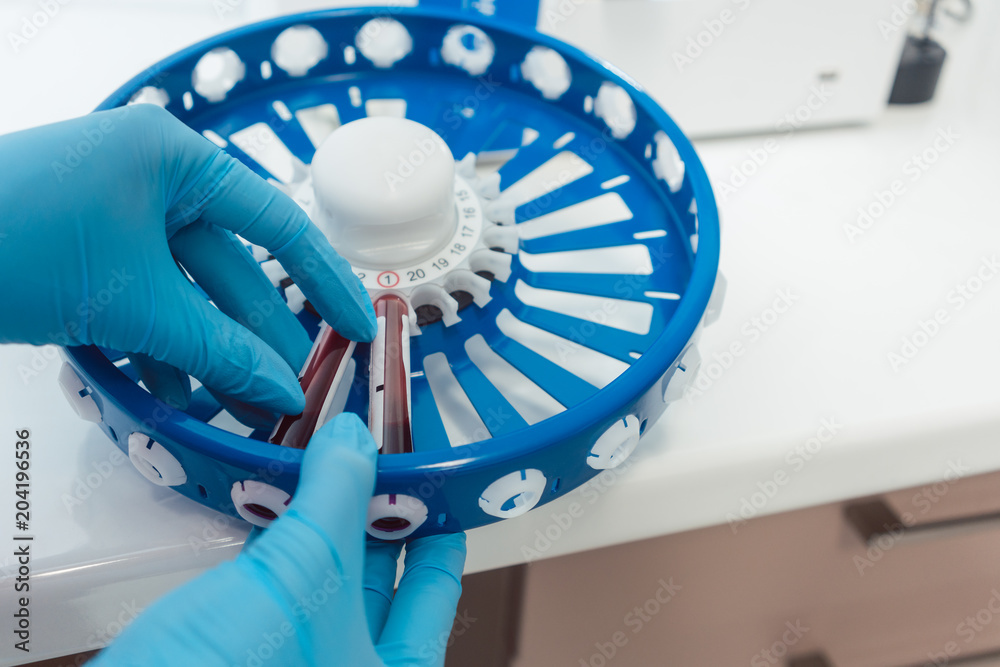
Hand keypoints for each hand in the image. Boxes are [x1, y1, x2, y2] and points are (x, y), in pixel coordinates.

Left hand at [0, 105, 374, 425]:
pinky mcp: (83, 254)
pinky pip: (143, 303)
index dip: (325, 281)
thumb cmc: (9, 239)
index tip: (357, 327)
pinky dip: (160, 350)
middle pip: (231, 269)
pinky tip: (175, 397)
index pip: (277, 223)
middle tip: (291, 391)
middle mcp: (150, 178)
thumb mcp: (132, 304)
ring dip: (210, 355)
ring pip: (185, 296)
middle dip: (259, 337)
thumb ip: (219, 351)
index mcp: (174, 158)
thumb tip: (284, 391)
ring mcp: (114, 217)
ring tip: (239, 409)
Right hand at [90, 413, 466, 666]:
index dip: (437, 528)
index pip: (434, 593)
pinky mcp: (241, 647)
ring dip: (323, 521)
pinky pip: (274, 584)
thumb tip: (355, 442)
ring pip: (322, 580)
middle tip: (377, 458)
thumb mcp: (303, 576)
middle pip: (378, 583)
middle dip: (376, 515)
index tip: (436, 481)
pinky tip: (273, 500)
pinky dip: (278, 540)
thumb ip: (335, 498)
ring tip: (330, 462)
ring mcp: (294, 659)